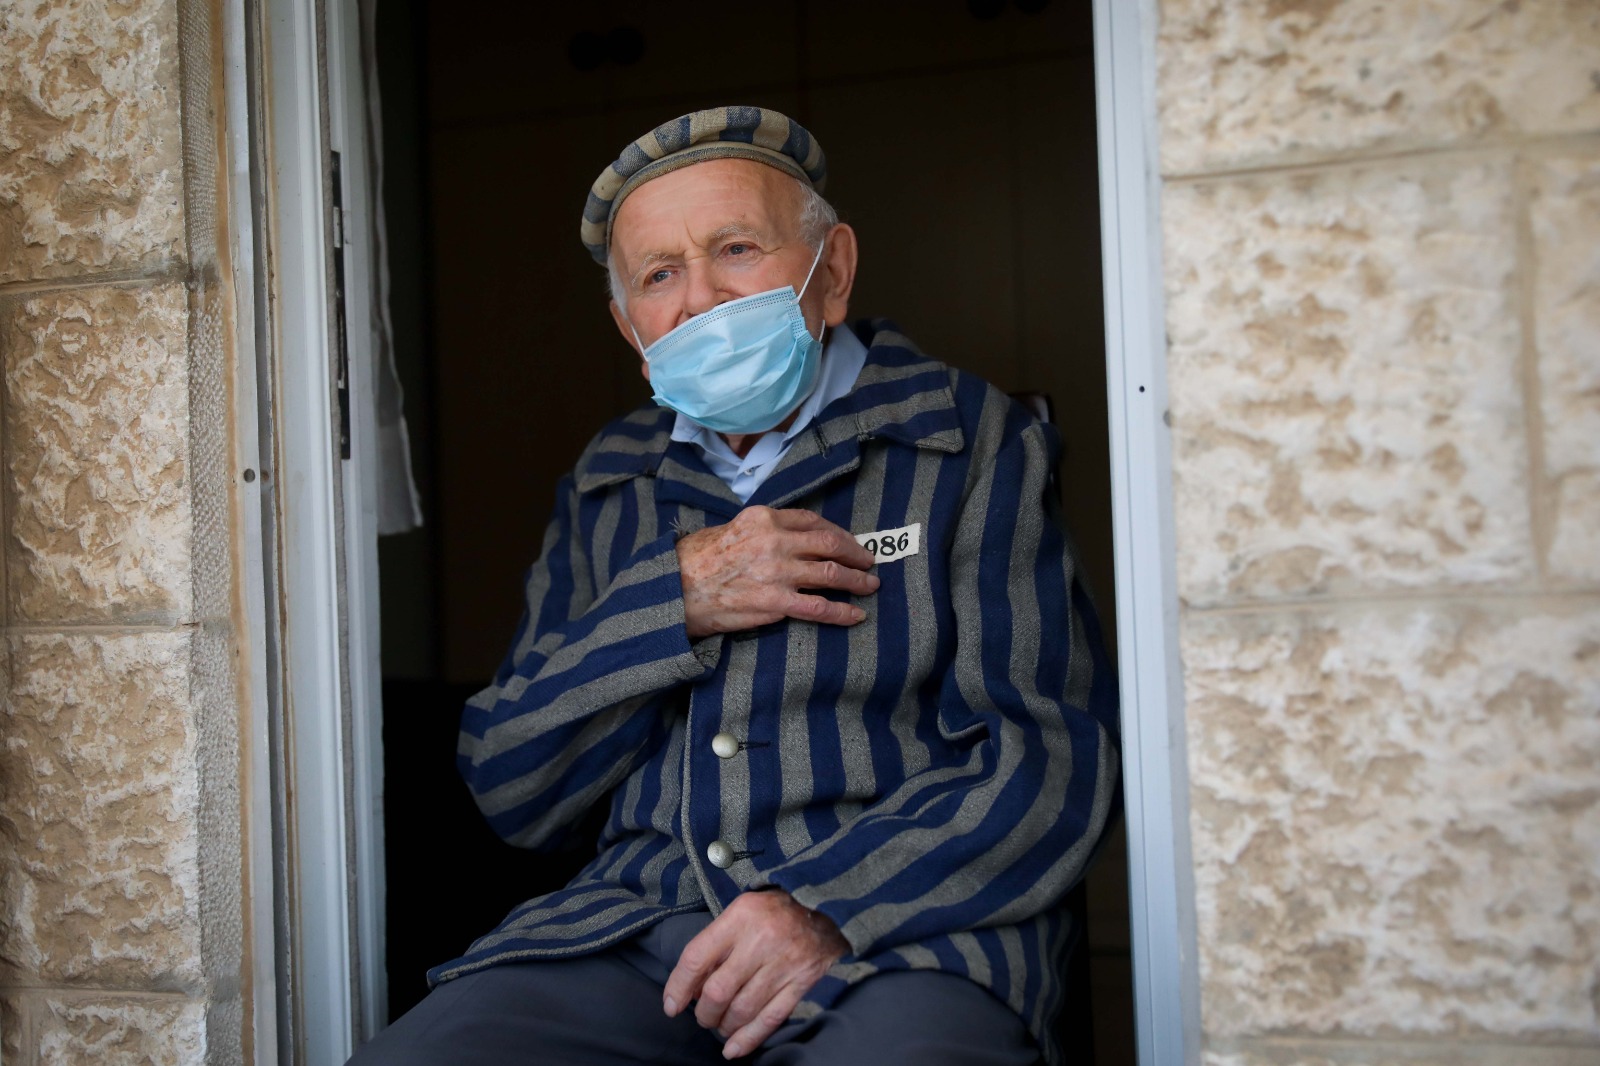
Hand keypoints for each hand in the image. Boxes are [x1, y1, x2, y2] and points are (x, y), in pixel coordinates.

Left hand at [663, 889, 849, 1058]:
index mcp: (741, 917)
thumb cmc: (778, 907)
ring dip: (724, 1025)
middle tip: (702, 1016)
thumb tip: (692, 985)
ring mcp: (784, 964)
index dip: (679, 987)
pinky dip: (749, 1038)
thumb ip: (717, 940)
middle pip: (718, 991)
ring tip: (720, 1025)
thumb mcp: (743, 908)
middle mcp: (761, 941)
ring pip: (742, 1009)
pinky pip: (771, 1018)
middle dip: (703, 1012)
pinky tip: (734, 1049)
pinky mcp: (802, 982)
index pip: (697, 957)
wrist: (829, 905)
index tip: (671, 1005)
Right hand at [676, 506, 878, 639]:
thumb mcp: (732, 528)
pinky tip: (855, 615)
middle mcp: (775, 541)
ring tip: (870, 587)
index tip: (848, 541)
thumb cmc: (698, 559)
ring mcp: (778, 572)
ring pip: (832, 575)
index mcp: (765, 518)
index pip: (813, 521)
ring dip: (856, 582)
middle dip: (856, 554)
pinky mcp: (775, 603)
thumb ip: (765, 529)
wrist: (675, 589)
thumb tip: (793, 538)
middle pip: (830, 544)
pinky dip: (842, 612)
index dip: (838, 532)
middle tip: (868, 563)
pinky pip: (819, 608)